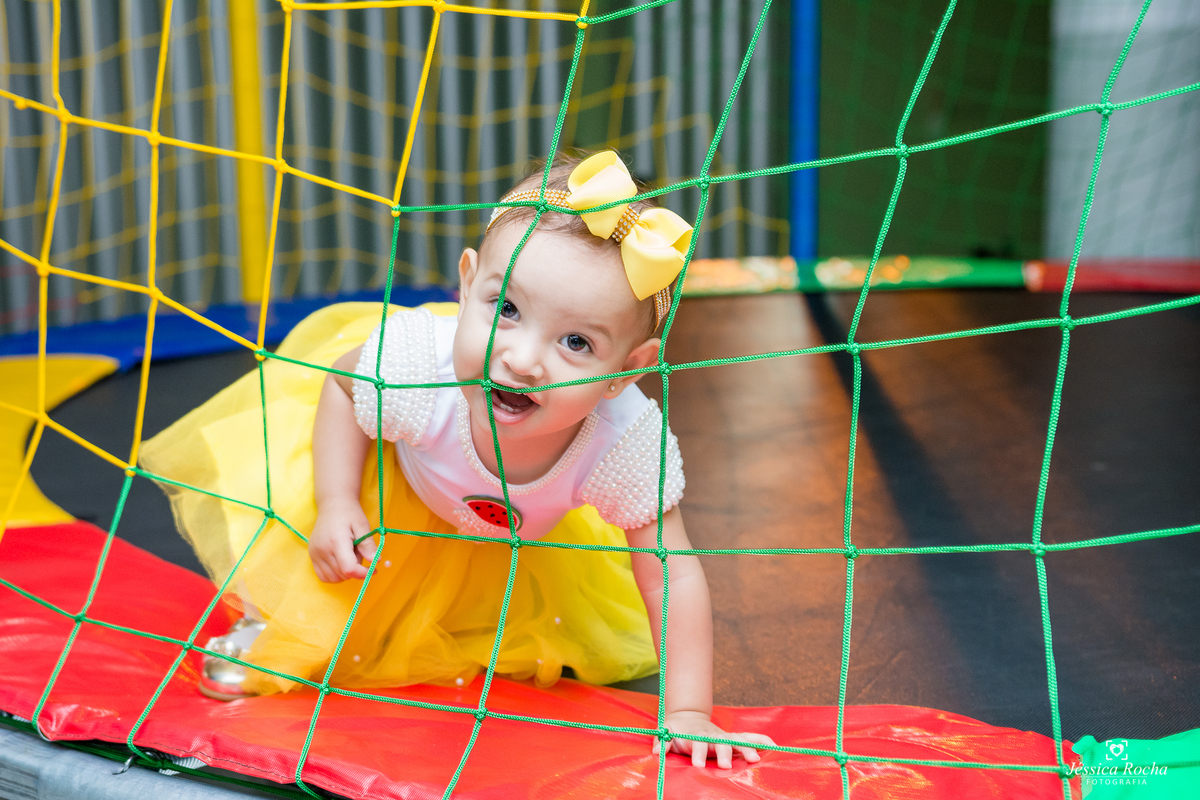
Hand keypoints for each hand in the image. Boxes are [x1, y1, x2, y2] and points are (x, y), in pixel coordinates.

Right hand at [308, 496, 375, 581]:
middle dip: (356, 570)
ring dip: (345, 573)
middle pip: (342, 574)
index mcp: (336, 541)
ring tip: (350, 556)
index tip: (374, 570)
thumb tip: (377, 560)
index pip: (349, 568)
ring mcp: (315, 554)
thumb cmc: (350, 514)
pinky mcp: (312, 556)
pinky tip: (341, 563)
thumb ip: (368, 544)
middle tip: (360, 554)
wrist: (333, 504)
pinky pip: (323, 576)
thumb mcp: (362, 526)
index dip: (363, 573)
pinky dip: (335, 575)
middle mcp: (322, 550)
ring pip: (333, 578)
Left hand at [653, 710, 775, 768]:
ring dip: (746, 748)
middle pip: (720, 744)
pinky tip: (774, 746)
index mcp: (696, 737)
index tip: (698, 764)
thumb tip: (657, 751)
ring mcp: (724, 738)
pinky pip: (749, 738)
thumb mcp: (666, 733)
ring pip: (737, 741)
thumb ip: (662, 741)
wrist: (686, 719)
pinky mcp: (732, 740)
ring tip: (755, 759)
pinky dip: (761, 741)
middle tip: (726, 766)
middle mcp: (713, 737)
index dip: (698, 753)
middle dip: (724, 754)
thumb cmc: (675, 731)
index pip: (698, 745)